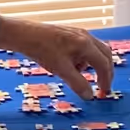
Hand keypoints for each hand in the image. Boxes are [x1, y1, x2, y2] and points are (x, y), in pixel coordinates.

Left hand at [0, 16, 115, 102]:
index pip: (104, 64)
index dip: (106, 81)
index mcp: (86, 44)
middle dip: (105, 72)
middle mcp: (86, 36)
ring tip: (78, 75)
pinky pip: (84, 48)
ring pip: (95, 51)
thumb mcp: (61, 70)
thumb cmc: (42, 50)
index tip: (103, 94)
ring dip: (93, 65)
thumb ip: (77, 83)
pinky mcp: (70, 34)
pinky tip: (69, 65)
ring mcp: (78, 33)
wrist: (23, 34)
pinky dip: (83, 59)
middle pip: (105, 55)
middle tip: (102, 86)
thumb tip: (89, 96)